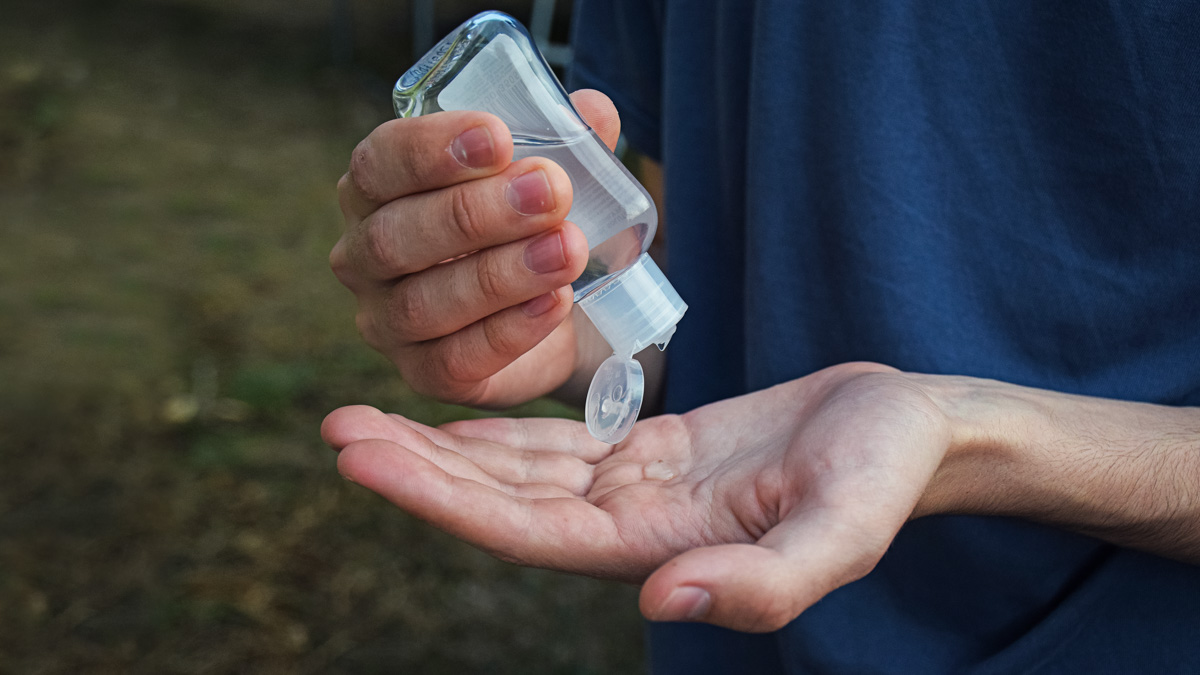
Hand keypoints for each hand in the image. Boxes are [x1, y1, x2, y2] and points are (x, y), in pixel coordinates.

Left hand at [322, 362, 952, 631]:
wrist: (906, 432)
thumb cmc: (883, 477)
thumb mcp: (841, 532)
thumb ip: (760, 584)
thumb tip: (660, 606)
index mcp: (661, 552)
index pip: (527, 534)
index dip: (443, 503)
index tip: (363, 461)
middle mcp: (630, 529)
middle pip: (503, 504)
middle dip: (419, 472)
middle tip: (334, 432)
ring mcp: (635, 490)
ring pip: (518, 473)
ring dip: (442, 449)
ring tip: (362, 419)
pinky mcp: (647, 452)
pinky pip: (556, 444)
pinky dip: (498, 433)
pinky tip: (448, 421)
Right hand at [330, 91, 622, 407]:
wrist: (554, 308)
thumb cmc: (528, 224)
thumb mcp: (546, 173)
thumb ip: (565, 139)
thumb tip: (593, 110)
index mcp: (376, 189)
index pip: (379, 164)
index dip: (431, 150)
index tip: (498, 137)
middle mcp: (364, 255)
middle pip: (397, 236)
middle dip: (476, 213)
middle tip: (551, 191)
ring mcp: (386, 322)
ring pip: (424, 303)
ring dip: (500, 274)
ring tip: (567, 249)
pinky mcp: (424, 374)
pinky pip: (454, 360)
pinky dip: (509, 331)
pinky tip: (555, 302)